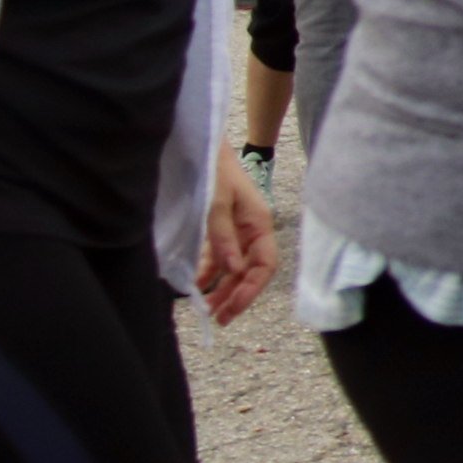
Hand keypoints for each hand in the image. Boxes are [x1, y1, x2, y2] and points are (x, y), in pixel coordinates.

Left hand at [198, 163, 278, 321]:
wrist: (202, 143)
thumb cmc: (214, 168)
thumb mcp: (216, 200)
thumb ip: (222, 236)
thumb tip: (232, 270)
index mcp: (258, 222)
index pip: (264, 265)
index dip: (250, 290)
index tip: (230, 310)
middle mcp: (250, 229)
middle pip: (250, 271)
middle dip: (235, 295)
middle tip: (216, 318)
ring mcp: (235, 229)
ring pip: (233, 267)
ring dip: (222, 288)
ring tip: (207, 309)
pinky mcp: (219, 227)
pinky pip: (218, 257)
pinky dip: (209, 272)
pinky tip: (197, 284)